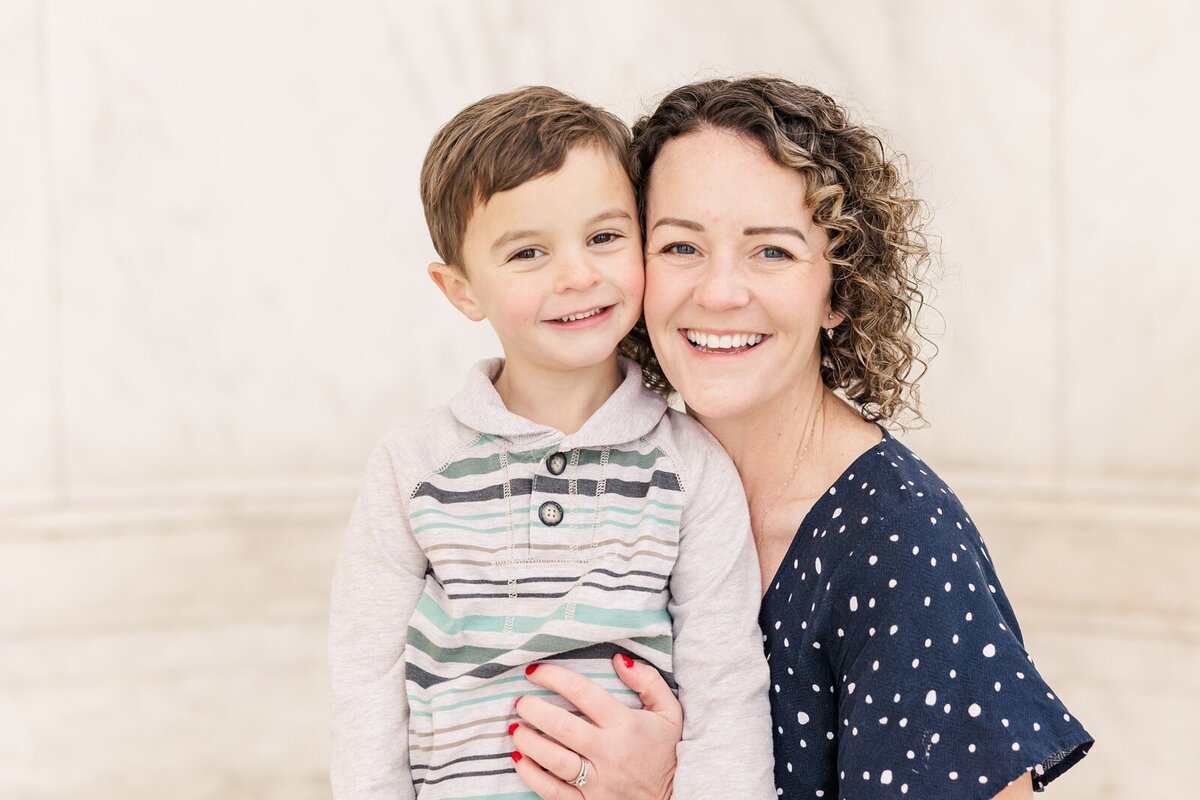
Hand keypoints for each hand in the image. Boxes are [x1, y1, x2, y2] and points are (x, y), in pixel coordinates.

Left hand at [510, 654, 682, 799]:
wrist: (677, 797)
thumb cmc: (666, 751)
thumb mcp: (670, 712)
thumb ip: (648, 681)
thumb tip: (619, 659)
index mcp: (625, 724)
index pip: (583, 693)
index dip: (554, 677)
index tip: (534, 671)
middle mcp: (608, 752)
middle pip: (562, 726)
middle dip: (534, 709)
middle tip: (520, 701)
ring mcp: (598, 782)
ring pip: (554, 760)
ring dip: (528, 741)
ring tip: (515, 727)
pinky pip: (553, 792)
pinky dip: (532, 776)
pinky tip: (519, 759)